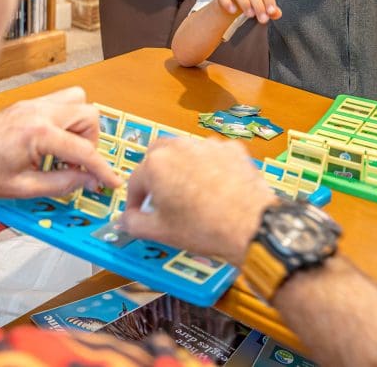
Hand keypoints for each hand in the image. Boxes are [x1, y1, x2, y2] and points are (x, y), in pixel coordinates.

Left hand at [0, 87, 121, 199]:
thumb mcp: (23, 188)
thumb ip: (62, 184)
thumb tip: (88, 181)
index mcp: (37, 133)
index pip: (83, 150)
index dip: (102, 169)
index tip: (111, 181)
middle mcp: (38, 111)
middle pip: (89, 114)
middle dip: (91, 141)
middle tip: (76, 165)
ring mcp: (32, 104)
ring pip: (77, 100)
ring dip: (80, 126)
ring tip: (65, 152)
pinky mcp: (26, 104)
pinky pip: (59, 102)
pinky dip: (65, 121)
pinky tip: (51, 144)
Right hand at [118, 137, 275, 265]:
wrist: (251, 225)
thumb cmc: (203, 228)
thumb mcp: (160, 232)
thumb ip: (134, 223)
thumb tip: (126, 220)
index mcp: (156, 164)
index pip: (135, 181)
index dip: (134, 201)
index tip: (137, 214)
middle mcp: (179, 146)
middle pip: (158, 155)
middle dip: (155, 174)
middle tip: (161, 197)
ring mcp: (208, 144)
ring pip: (186, 151)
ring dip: (181, 167)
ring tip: (190, 192)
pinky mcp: (232, 149)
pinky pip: (213, 154)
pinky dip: (209, 166)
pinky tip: (215, 186)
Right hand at [216, 0, 282, 24]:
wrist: (233, 6)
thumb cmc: (252, 4)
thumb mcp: (263, 7)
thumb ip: (271, 10)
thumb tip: (277, 14)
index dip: (269, 0)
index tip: (271, 12)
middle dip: (258, 5)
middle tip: (262, 19)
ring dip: (244, 2)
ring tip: (250, 15)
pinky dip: (227, 2)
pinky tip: (232, 11)